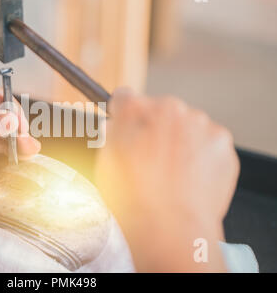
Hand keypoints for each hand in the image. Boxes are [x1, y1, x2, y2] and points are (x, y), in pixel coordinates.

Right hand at [95, 88, 238, 271]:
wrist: (168, 229)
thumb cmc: (133, 198)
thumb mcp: (105, 160)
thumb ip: (110, 131)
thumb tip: (115, 123)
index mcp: (137, 109)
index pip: (125, 99)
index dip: (121, 115)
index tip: (123, 126)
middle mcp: (173, 109)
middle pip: (160, 112)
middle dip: (154, 129)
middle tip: (148, 160)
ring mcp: (202, 127)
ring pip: (186, 127)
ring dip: (179, 141)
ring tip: (170, 174)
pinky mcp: (222, 147)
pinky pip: (207, 145)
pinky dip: (200, 157)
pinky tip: (188, 179)